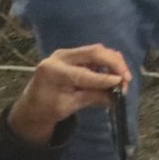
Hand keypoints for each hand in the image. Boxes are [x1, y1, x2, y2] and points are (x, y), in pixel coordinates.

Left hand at [9, 45, 129, 144]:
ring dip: (113, 62)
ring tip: (122, 76)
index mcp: (53, 72)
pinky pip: (94, 54)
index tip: (122, 83)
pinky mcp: (72, 55)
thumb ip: (93, 97)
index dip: (105, 79)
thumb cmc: (48, 109)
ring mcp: (66, 54)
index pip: (84, 73)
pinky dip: (107, 62)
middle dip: (114, 63)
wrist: (32, 106)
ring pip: (97, 50)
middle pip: (94, 52)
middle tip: (126, 77)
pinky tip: (113, 73)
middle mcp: (59, 57)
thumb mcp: (69, 106)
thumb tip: (117, 95)